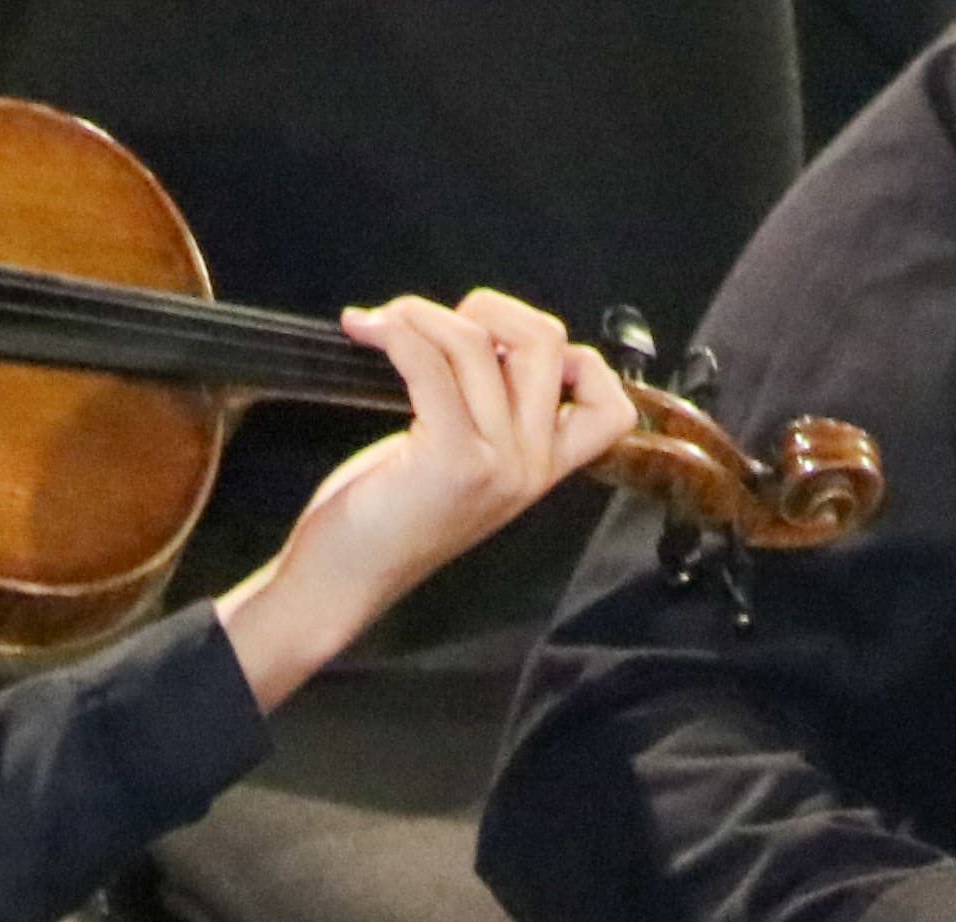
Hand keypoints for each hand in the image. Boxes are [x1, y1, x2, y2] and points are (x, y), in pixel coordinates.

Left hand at [212, 291, 643, 706]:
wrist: (345, 577)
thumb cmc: (390, 513)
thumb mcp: (462, 460)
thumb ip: (490, 408)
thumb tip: (481, 332)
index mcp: (544, 468)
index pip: (609, 405)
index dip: (572, 356)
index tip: (509, 352)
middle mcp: (533, 467)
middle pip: (547, 342)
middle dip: (489, 310)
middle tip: (433, 327)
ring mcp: (498, 465)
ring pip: (479, 344)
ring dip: (421, 315)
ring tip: (383, 325)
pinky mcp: (451, 460)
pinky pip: (431, 364)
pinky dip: (397, 333)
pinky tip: (364, 331)